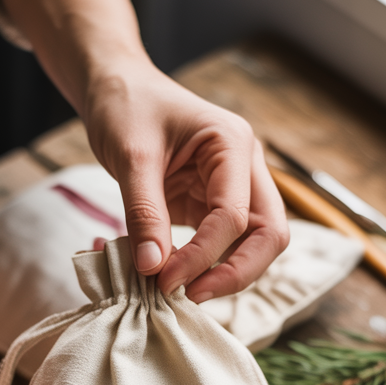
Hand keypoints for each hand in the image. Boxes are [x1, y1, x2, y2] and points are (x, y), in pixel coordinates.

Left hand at [1, 0, 287, 302]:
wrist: (116, 87)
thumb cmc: (125, 107)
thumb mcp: (130, 158)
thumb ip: (144, 214)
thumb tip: (153, 270)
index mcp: (233, 144)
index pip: (235, 217)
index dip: (203, 256)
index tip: (163, 279)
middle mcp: (246, 168)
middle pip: (269, 236)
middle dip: (236, 273)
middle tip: (189, 297)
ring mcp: (236, 188)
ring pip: (257, 246)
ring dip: (226, 274)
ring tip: (180, 292)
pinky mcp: (215, 205)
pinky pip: (225, 245)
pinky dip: (205, 266)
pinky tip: (172, 277)